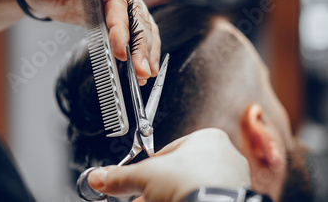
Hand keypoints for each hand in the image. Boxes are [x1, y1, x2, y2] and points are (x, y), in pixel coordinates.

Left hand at [19, 0, 160, 83]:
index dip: (120, 22)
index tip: (120, 46)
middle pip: (135, 10)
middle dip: (139, 42)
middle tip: (140, 69)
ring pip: (142, 21)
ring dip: (146, 49)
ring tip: (145, 73)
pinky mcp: (122, 9)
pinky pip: (138, 28)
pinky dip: (143, 47)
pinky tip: (145, 65)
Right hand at [87, 129, 250, 201]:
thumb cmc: (191, 184)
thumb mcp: (145, 176)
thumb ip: (120, 176)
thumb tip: (100, 177)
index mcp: (207, 138)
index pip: (167, 152)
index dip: (148, 169)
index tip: (138, 182)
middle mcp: (225, 157)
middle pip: (180, 173)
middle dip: (158, 188)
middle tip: (143, 198)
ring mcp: (233, 182)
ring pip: (192, 188)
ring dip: (171, 196)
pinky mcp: (233, 199)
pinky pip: (205, 198)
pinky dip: (189, 201)